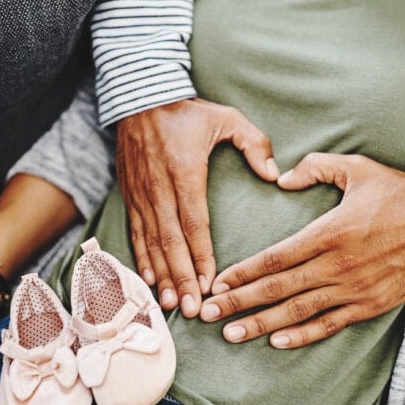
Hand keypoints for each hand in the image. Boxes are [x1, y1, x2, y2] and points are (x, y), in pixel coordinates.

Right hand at [116, 98, 278, 316]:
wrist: (140, 96)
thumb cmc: (188, 110)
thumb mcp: (227, 118)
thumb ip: (254, 143)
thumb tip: (274, 173)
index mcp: (185, 172)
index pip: (195, 223)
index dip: (201, 256)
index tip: (210, 283)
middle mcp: (160, 187)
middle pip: (171, 241)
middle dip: (181, 277)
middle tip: (191, 308)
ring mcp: (141, 193)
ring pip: (151, 241)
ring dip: (161, 274)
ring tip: (170, 303)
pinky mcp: (129, 194)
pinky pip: (135, 231)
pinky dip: (142, 257)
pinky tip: (149, 279)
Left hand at [199, 153, 404, 347]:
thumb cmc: (401, 192)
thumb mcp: (357, 168)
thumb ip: (314, 168)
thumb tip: (281, 177)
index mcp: (330, 232)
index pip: (274, 258)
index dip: (242, 272)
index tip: (216, 282)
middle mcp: (338, 265)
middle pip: (277, 289)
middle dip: (238, 303)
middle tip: (207, 315)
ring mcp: (355, 289)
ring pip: (298, 312)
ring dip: (262, 324)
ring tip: (231, 334)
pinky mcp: (372, 304)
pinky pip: (331, 324)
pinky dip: (303, 335)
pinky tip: (278, 341)